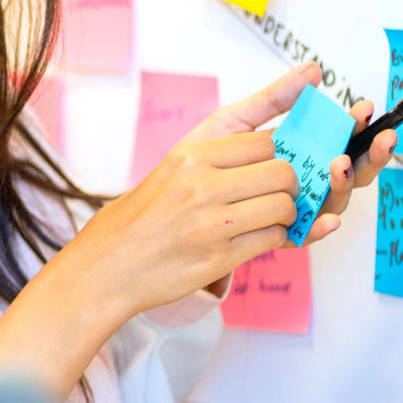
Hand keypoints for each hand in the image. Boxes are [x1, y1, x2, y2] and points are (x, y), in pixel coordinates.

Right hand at [71, 130, 299, 318]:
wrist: (112, 261)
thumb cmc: (144, 215)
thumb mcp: (172, 169)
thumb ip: (217, 158)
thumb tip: (271, 147)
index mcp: (190, 156)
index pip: (262, 141)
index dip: (279, 152)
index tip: (278, 162)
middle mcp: (202, 186)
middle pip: (282, 173)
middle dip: (290, 184)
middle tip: (279, 192)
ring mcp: (212, 223)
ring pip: (284, 207)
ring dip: (286, 214)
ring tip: (268, 217)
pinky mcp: (220, 257)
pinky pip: (273, 239)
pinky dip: (274, 238)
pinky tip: (255, 236)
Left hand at [177, 61, 395, 246]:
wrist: (166, 201)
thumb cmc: (201, 158)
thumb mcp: (235, 122)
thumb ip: (274, 99)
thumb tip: (313, 70)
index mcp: (299, 152)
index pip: (339, 138)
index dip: (355, 124)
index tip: (363, 108)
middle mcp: (304, 181)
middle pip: (349, 170)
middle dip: (369, 153)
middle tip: (382, 136)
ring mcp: (294, 208)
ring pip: (333, 200)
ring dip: (344, 184)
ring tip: (340, 163)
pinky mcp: (277, 235)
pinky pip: (306, 234)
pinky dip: (320, 228)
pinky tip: (327, 218)